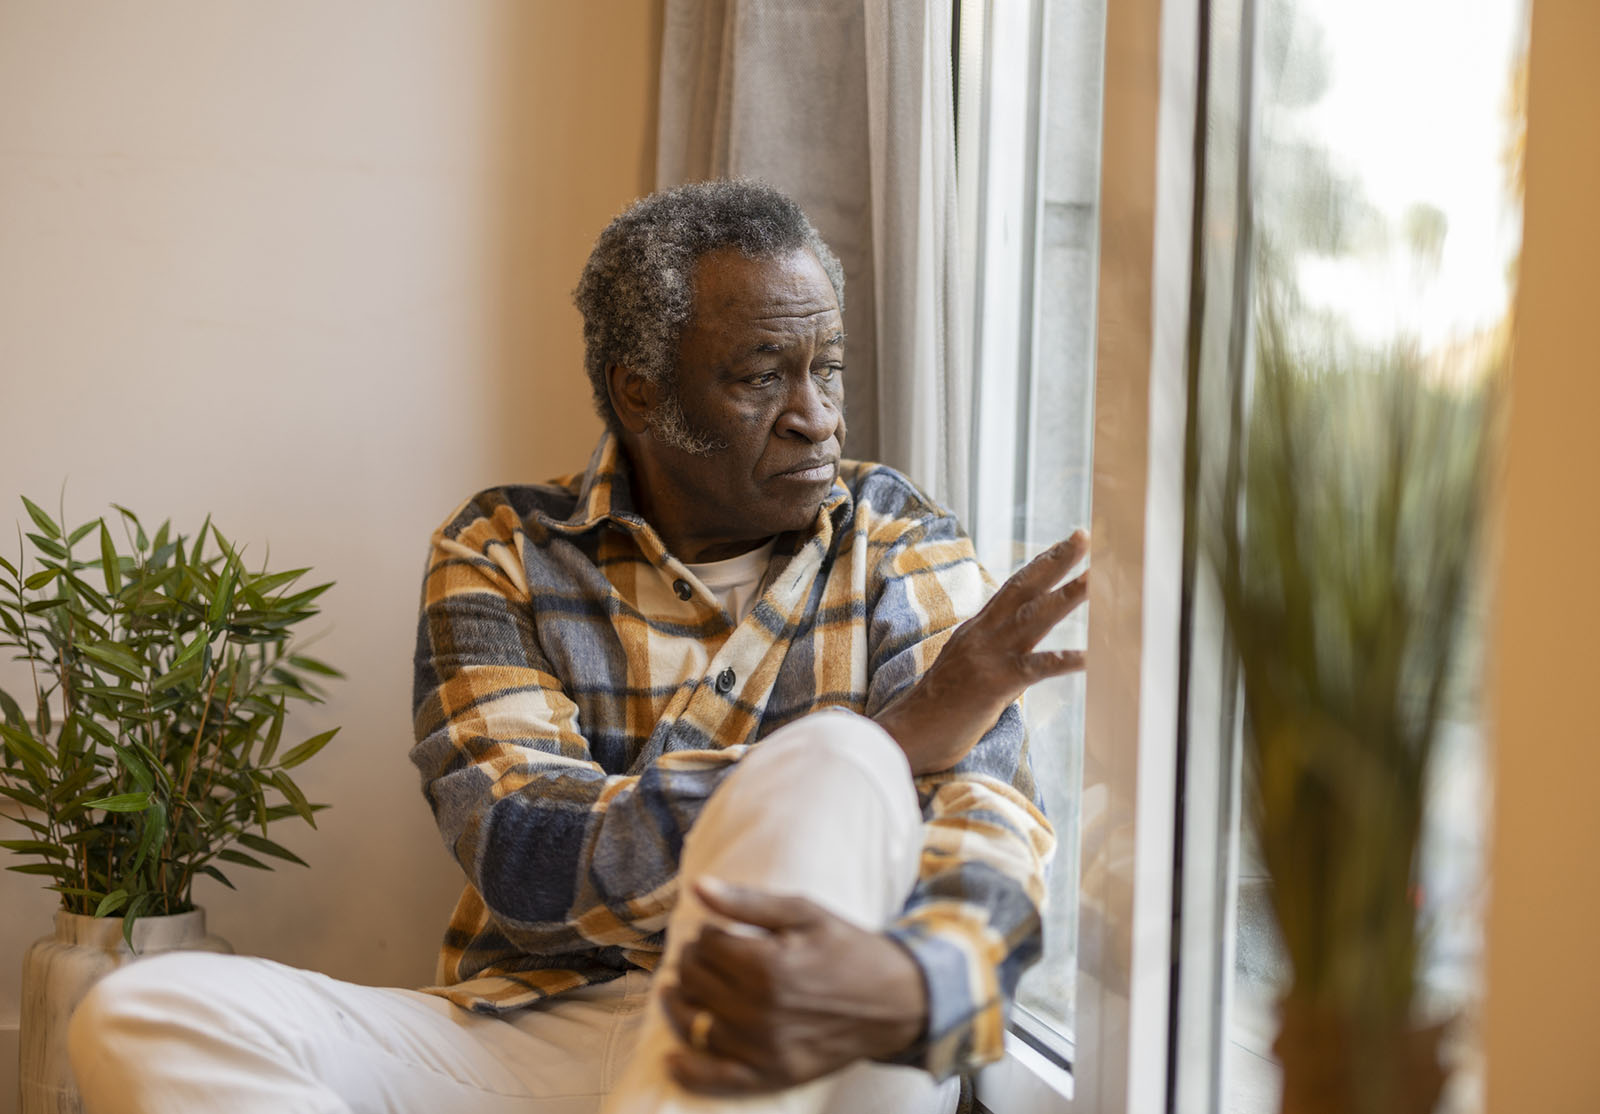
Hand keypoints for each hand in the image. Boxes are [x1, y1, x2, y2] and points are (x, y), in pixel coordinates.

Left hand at [660, 877, 927, 1094]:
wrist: (895, 1001)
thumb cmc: (848, 949)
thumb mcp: (804, 913)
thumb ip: (748, 902)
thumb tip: (698, 888)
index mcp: (766, 965)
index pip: (706, 946)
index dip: (705, 934)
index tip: (716, 931)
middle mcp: (759, 1009)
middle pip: (695, 982)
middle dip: (692, 963)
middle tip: (704, 955)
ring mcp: (763, 1047)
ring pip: (696, 1025)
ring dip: (681, 1004)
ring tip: (679, 990)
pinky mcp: (772, 1074)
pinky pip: (716, 1079)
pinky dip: (689, 1070)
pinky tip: (671, 1058)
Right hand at [875, 529, 1088, 774]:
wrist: (905, 735)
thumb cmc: (935, 712)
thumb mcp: (963, 670)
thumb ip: (987, 653)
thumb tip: (1011, 652)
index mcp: (976, 631)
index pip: (1013, 588)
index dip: (1040, 564)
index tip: (1065, 544)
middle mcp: (982, 635)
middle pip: (1024, 588)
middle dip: (1056, 560)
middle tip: (1084, 535)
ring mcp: (987, 656)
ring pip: (1035, 617)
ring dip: (1069, 595)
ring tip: (1098, 579)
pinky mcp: (994, 684)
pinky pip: (1037, 668)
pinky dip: (1066, 660)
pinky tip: (1093, 657)